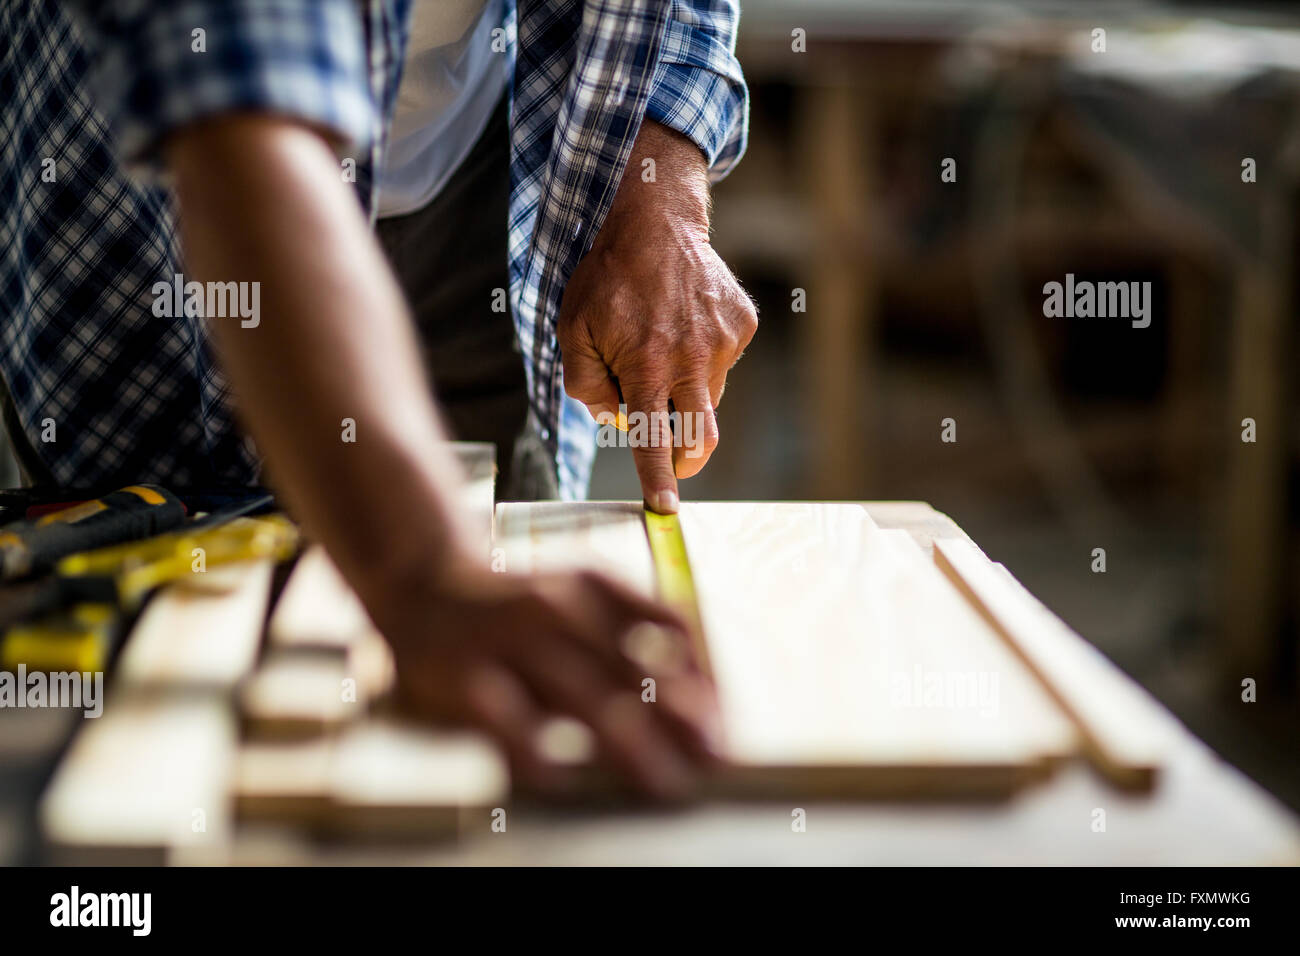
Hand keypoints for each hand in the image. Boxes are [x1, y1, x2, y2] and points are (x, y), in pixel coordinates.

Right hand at [371, 560, 721, 799]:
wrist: (423, 579)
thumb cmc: (518, 600)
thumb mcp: (583, 588)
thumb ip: (638, 619)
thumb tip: (702, 672)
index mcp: (593, 586)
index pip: (667, 629)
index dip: (704, 678)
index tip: (726, 719)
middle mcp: (557, 610)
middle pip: (635, 672)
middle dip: (682, 721)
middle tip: (718, 758)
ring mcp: (512, 646)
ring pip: (587, 703)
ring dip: (636, 749)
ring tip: (669, 783)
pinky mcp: (468, 683)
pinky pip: (513, 731)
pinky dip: (545, 758)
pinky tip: (570, 779)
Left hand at [558, 121, 756, 513]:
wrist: (655, 222)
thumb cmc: (607, 281)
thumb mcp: (573, 332)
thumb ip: (587, 386)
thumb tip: (618, 423)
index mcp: (647, 366)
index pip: (652, 439)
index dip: (658, 480)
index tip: (665, 511)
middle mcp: (692, 359)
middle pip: (699, 437)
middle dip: (683, 459)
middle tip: (667, 453)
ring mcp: (723, 342)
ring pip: (708, 399)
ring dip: (684, 397)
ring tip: (660, 353)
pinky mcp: (742, 326)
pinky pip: (722, 366)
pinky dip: (701, 363)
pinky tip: (683, 329)